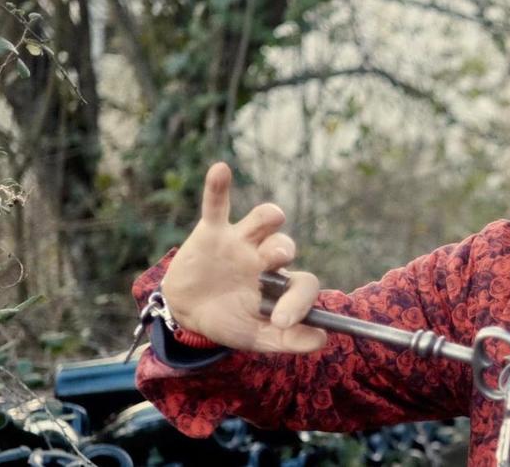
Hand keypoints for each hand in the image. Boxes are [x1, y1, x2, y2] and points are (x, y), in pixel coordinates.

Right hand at [157, 162, 326, 352]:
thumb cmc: (229, 320)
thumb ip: (287, 340)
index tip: (283, 320)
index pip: (304, 283)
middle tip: (271, 264)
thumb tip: (323, 339)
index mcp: (281, 282)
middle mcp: (266, 257)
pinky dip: (217, 187)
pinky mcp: (211, 232)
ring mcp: (240, 242)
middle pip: (285, 243)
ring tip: (269, 221)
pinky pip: (216, 204)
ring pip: (263, 218)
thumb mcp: (256, 337)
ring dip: (267, 217)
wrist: (186, 313)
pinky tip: (221, 170)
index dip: (300, 300)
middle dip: (282, 250)